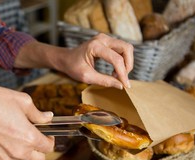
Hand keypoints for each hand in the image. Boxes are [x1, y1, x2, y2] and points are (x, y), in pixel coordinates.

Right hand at [0, 85, 54, 159]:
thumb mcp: (22, 101)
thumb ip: (38, 113)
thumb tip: (48, 117)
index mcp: (29, 138)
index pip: (48, 148)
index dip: (50, 139)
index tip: (46, 133)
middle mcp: (18, 152)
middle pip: (38, 159)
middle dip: (39, 149)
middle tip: (33, 136)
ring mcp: (3, 157)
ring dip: (24, 151)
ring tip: (15, 134)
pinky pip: (5, 159)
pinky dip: (7, 152)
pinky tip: (1, 138)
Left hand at [14, 34, 133, 89]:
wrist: (65, 58)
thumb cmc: (73, 67)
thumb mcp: (86, 77)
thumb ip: (104, 81)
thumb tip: (120, 86)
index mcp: (95, 46)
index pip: (116, 59)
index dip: (123, 73)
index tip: (126, 85)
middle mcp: (102, 39)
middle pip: (126, 48)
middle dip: (128, 65)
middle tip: (122, 78)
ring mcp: (105, 38)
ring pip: (126, 48)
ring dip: (126, 63)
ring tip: (116, 75)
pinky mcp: (107, 41)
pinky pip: (121, 49)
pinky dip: (122, 60)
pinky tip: (114, 71)